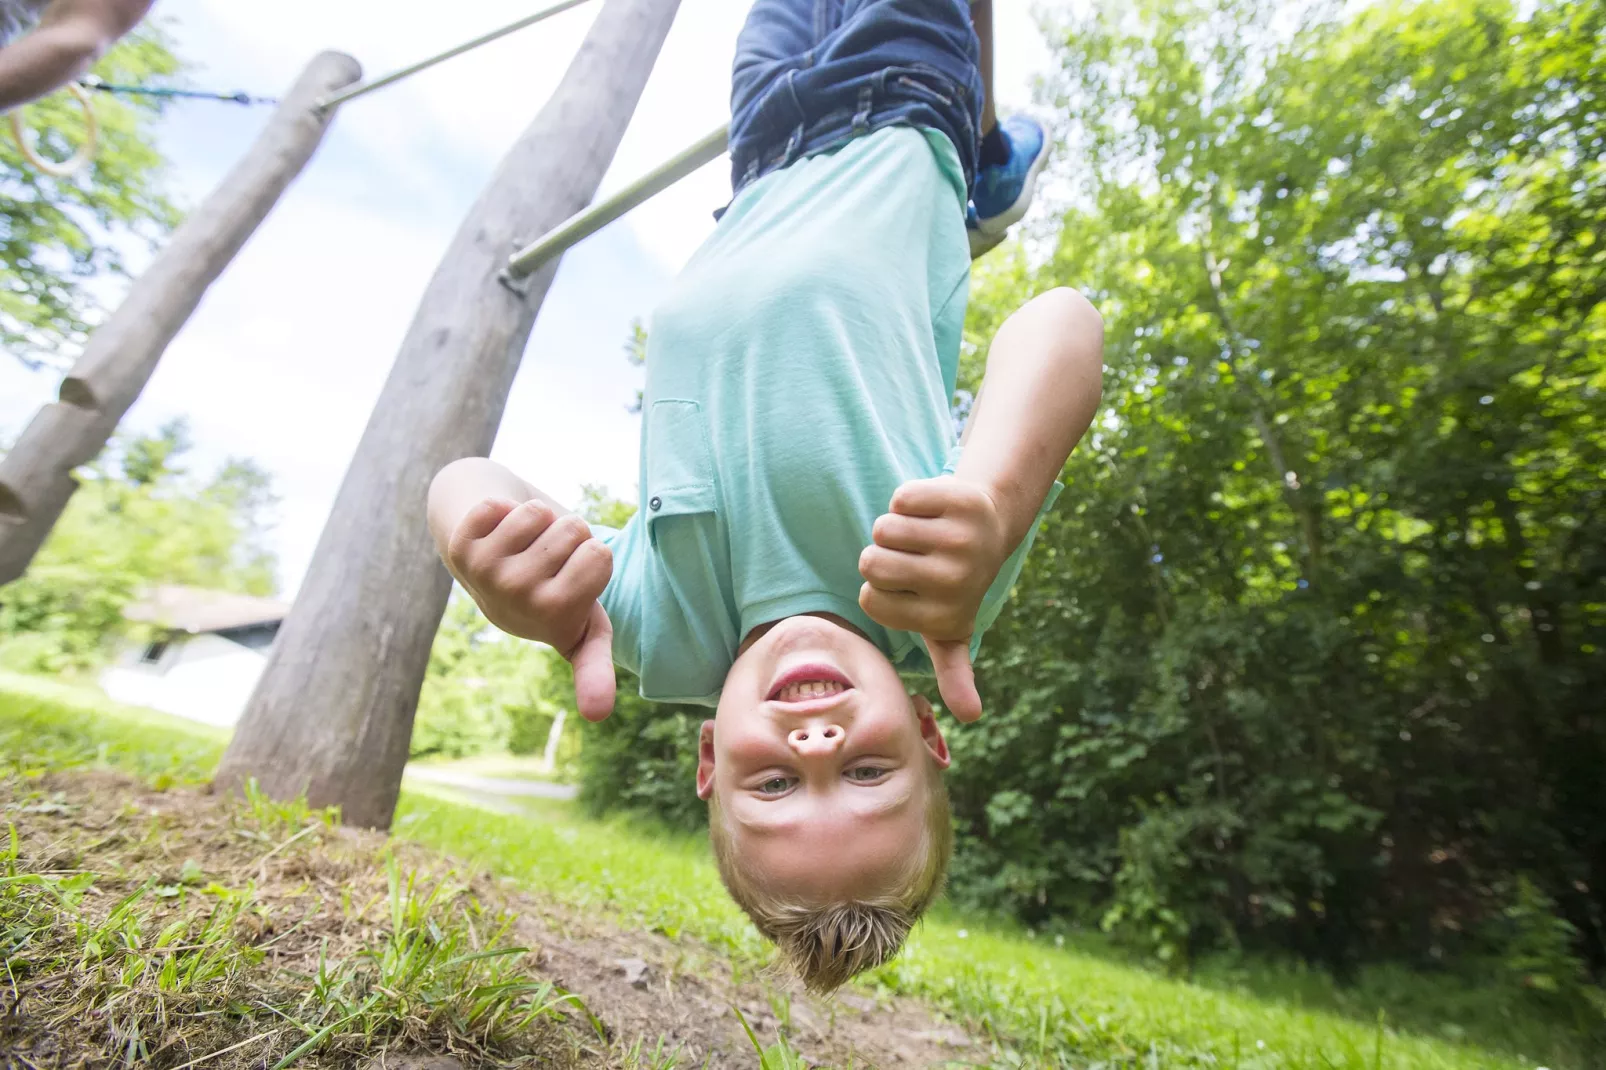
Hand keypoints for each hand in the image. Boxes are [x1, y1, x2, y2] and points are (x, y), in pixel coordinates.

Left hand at [444, 498, 616, 720]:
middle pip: (578, 529)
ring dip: (540, 519)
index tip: (596, 712)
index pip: (603, 573)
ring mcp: (489, 575)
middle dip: (574, 534)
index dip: (593, 639)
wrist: (490, 561)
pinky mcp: (462, 548)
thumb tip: (597, 716)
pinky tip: (500, 535)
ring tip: (530, 545)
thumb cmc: (552, 589)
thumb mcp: (581, 627)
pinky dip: (505, 510)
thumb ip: (594, 666)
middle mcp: (520, 604)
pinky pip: (500, 505)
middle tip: (556, 560)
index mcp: (557, 620)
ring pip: (540, 512)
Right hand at [857, 476, 1011, 721]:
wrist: (991, 526)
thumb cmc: (955, 583)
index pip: (870, 599)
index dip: (879, 590)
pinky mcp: (960, 500)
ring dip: (894, 527)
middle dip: (881, 556)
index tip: (910, 589)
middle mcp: (957, 582)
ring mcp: (962, 539)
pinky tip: (932, 511)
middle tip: (913, 558)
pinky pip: (902, 498)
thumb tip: (972, 716)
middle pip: (872, 563)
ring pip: (884, 527)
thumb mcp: (953, 630)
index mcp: (946, 618)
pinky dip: (909, 501)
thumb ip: (954, 673)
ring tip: (921, 535)